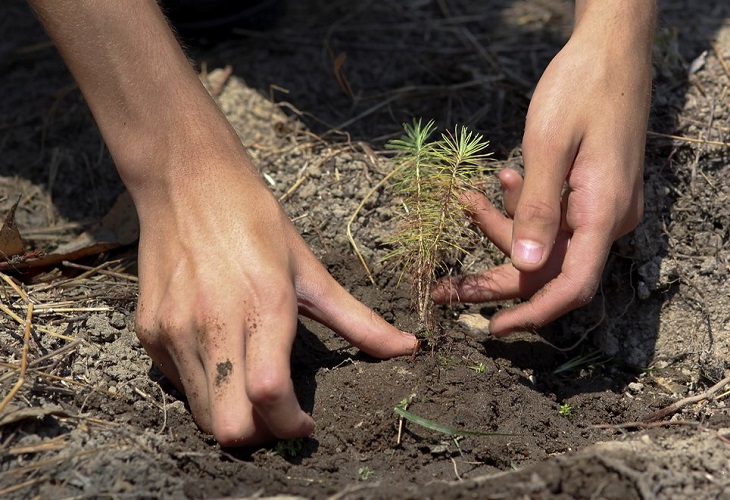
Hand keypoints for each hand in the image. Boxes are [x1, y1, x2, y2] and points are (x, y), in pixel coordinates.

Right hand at [134, 157, 416, 445]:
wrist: (185, 182)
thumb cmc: (254, 219)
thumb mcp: (310, 268)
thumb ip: (358, 319)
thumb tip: (409, 347)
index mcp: (264, 305)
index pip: (270, 395)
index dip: (291, 425)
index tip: (306, 424)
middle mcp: (213, 323)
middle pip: (230, 427)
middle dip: (261, 435)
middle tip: (279, 414)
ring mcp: (175, 330)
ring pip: (202, 414)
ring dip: (233, 414)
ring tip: (252, 387)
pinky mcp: (148, 331)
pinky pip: (179, 385)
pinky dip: (205, 388)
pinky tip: (223, 357)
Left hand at [432, 2, 653, 335]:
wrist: (611, 49)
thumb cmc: (581, 89)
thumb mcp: (548, 147)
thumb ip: (535, 211)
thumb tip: (522, 267)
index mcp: (603, 214)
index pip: (571, 286)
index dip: (533, 314)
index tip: (493, 328)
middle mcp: (607, 219)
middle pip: (548, 269)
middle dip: (495, 277)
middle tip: (447, 286)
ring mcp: (601, 206)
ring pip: (544, 241)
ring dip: (502, 227)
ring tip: (468, 200)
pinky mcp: (591, 192)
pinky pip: (552, 216)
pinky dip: (523, 206)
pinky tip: (504, 179)